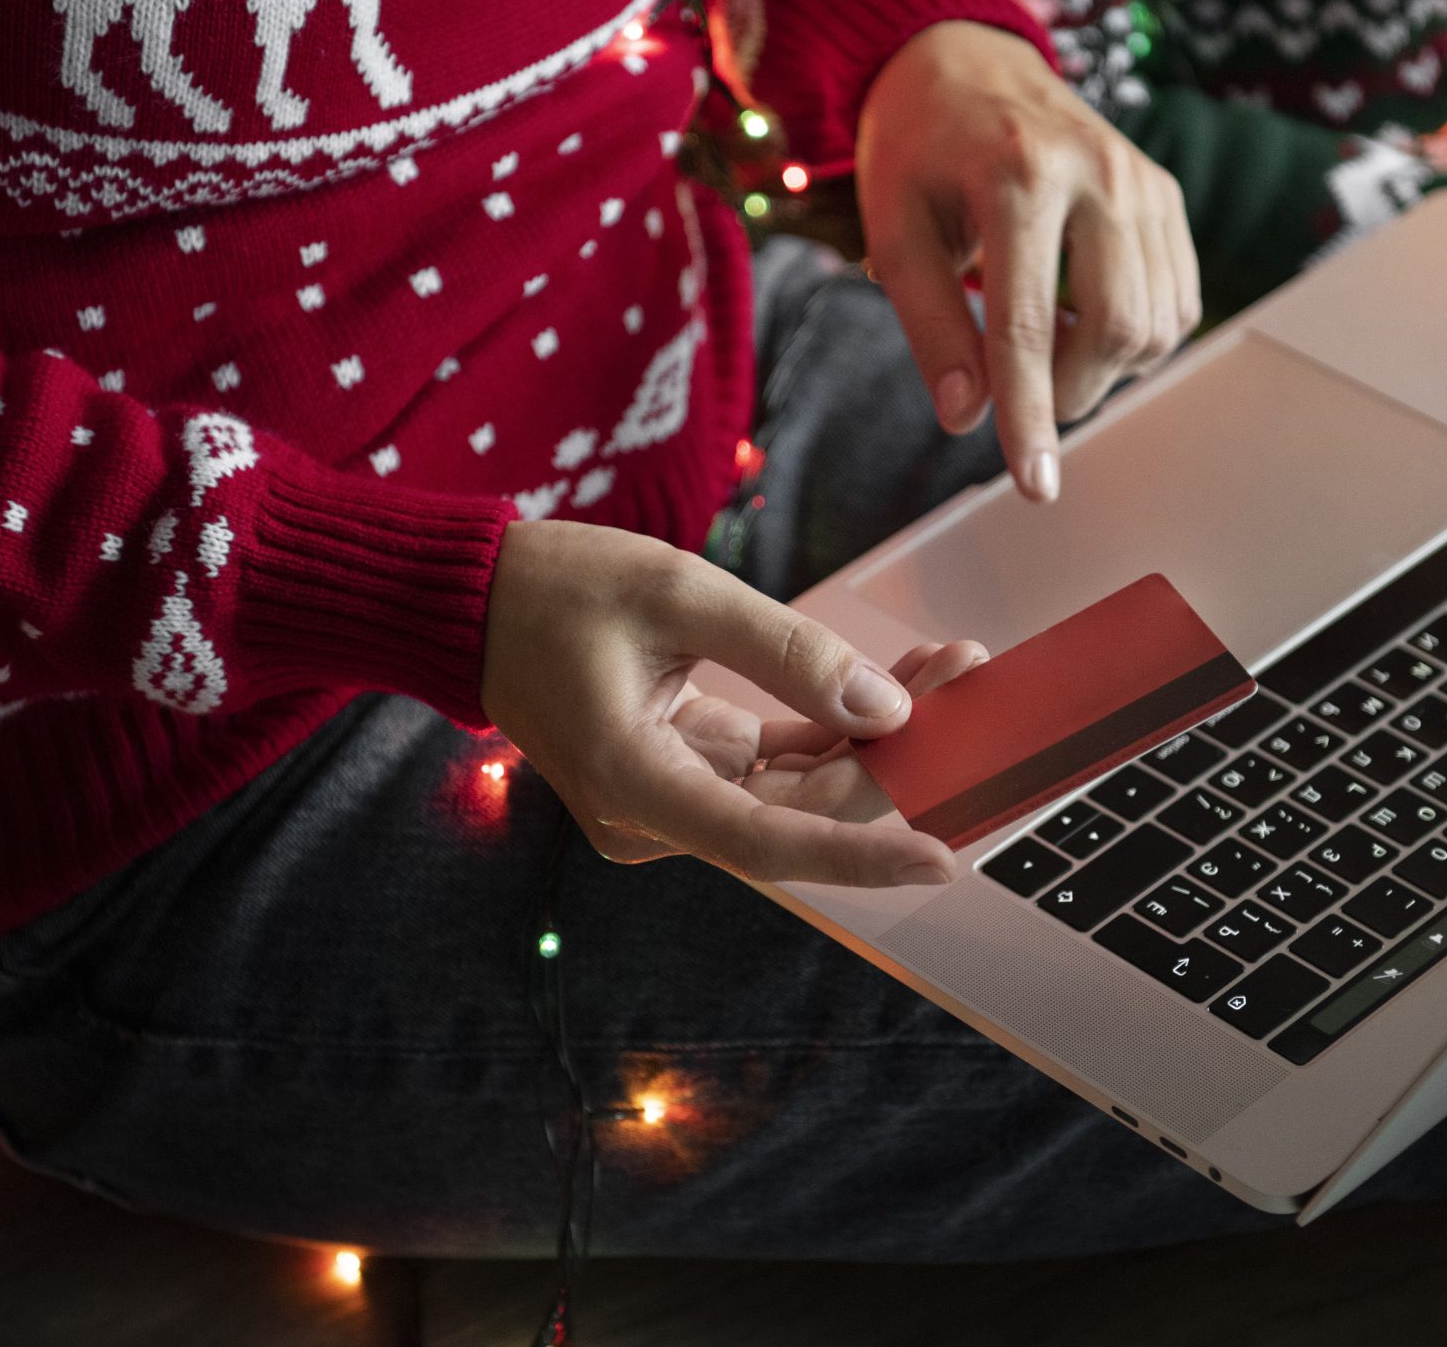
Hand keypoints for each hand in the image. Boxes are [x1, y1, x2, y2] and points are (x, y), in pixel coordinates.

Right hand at [479, 519, 981, 886]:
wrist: (474, 601)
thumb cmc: (557, 589)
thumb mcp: (679, 594)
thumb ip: (786, 653)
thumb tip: (884, 710)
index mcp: (636, 785)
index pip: (770, 845)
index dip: (863, 855)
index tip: (944, 858)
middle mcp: (656, 816)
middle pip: (801, 813)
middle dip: (893, 760)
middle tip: (972, 687)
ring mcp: (674, 799)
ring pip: (800, 790)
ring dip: (876, 741)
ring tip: (950, 671)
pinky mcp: (690, 772)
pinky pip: (779, 765)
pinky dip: (837, 730)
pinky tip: (899, 687)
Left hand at [856, 21, 1201, 503]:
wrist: (964, 60)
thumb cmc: (916, 149)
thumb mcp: (895, 230)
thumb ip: (930, 324)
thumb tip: (966, 417)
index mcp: (1018, 173)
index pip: (1029, 324)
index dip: (1029, 416)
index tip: (1035, 485)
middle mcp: (1098, 170)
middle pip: (1112, 329)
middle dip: (1065, 390)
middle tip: (1016, 386)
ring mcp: (1144, 180)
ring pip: (1155, 324)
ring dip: (1101, 369)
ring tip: (1044, 345)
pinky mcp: (1166, 194)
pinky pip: (1176, 301)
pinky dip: (1135, 340)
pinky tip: (1083, 323)